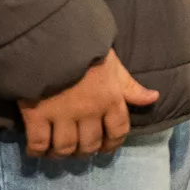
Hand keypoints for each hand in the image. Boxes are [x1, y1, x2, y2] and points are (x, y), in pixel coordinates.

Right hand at [18, 49, 159, 157]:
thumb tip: (153, 98)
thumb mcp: (113, 65)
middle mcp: (89, 112)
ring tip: (58, 151)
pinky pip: (39, 143)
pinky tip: (38, 150)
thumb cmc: (85, 47)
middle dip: (86, 151)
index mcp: (110, 99)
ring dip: (63, 153)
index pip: (118, 131)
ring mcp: (62, 115)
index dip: (112, 144)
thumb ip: (129, 86)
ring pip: (65, 148)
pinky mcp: (36, 115)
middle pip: (90, 144)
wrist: (51, 37)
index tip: (106, 147)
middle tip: (79, 149)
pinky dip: (38, 151)